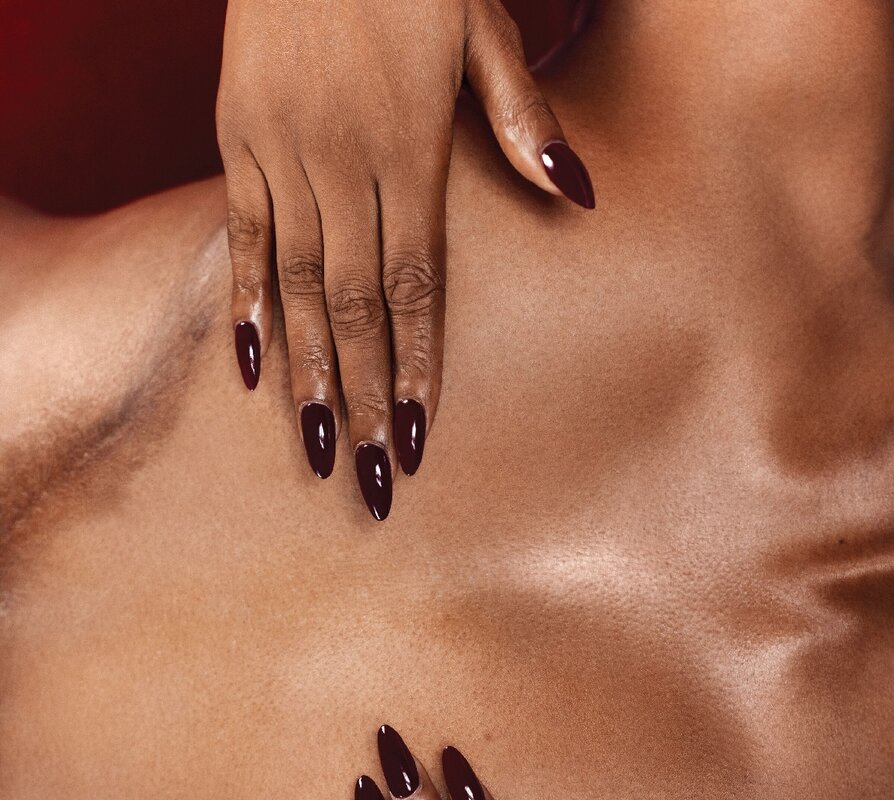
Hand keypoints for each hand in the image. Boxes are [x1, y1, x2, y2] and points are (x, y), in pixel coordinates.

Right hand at [217, 0, 594, 519]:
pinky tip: (249, 368)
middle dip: (368, 396)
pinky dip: (241, 303)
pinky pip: (238, 236)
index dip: (421, 364)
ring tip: (319, 446)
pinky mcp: (235, 140)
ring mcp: (279, 153)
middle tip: (373, 477)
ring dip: (308, 373)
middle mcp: (339, 162)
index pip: (418, 284)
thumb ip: (524, 119)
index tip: (421, 436)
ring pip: (293, 285)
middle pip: (355, 305)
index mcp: (408, 147)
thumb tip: (578, 196)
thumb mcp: (483, 27)